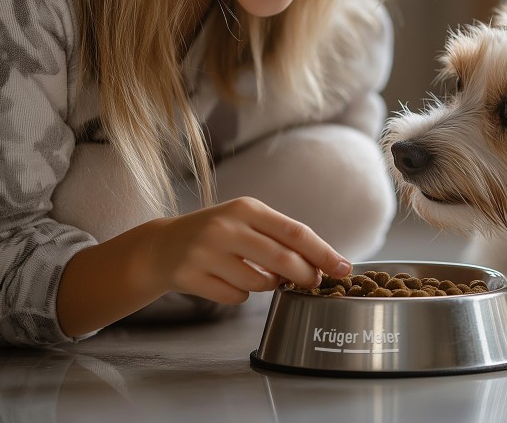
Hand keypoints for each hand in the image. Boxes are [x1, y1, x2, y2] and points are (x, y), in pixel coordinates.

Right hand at [151, 197, 350, 304]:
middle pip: (282, 260)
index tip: (344, 268)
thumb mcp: (246, 221)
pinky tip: (227, 280)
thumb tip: (319, 263)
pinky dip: (239, 295)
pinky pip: (234, 297)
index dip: (323, 252)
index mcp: (246, 208)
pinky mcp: (190, 276)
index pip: (295, 232)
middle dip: (305, 276)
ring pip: (258, 283)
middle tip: (313, 283)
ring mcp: (206, 252)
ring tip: (254, 273)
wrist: (163, 245)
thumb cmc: (217, 233)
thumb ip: (279, 237)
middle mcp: (226, 227)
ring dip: (267, 286)